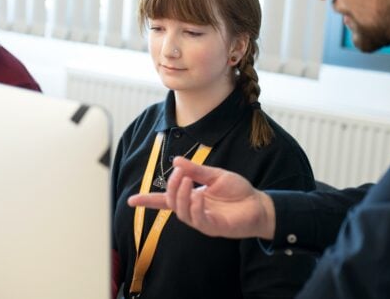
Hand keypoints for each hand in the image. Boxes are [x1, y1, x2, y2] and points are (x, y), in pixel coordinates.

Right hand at [127, 156, 275, 239]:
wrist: (259, 204)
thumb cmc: (239, 191)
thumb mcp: (216, 175)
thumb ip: (196, 170)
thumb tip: (176, 161)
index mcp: (192, 197)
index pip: (165, 200)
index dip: (148, 201)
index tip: (130, 200)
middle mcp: (194, 210)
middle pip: (172, 202)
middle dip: (171, 187)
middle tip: (180, 174)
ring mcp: (202, 220)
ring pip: (181, 212)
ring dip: (181, 196)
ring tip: (187, 181)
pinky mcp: (213, 228)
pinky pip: (198, 220)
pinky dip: (194, 207)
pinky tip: (198, 196)